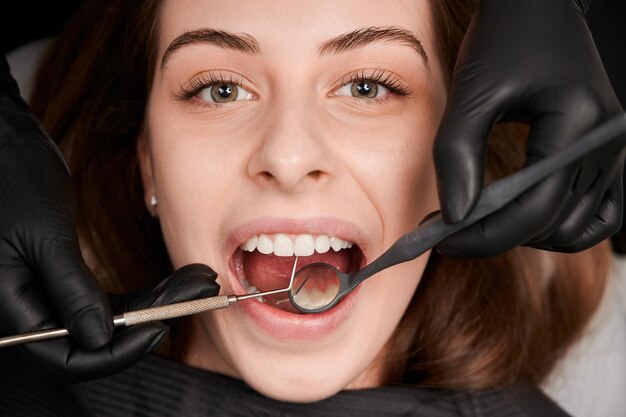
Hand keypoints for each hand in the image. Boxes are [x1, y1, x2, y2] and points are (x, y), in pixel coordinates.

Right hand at [0, 56, 218, 379]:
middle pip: (98, 338)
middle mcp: (31, 310)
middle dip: (152, 320)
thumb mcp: (44, 235)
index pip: (69, 359)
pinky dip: (146, 290)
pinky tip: (179, 278)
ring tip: (201, 281)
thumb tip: (99, 338)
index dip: (118, 352)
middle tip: (199, 296)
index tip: (160, 328)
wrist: (3, 142)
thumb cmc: (12, 178)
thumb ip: (70, 290)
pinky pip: (110, 297)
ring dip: (158, 303)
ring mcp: (51, 294)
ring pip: (111, 318)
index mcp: (13, 309)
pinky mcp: (67, 277)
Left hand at [434, 0, 624, 256]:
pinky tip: (520, 214)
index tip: (442, 239)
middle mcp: (607, 144)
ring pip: (577, 230)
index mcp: (579, 123)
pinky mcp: (606, 157)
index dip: (485, 235)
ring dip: (527, 235)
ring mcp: (613, 153)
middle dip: (498, 236)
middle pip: (555, 225)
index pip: (536, 209)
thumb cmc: (503, 40)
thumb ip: (457, 155)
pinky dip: (559, 225)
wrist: (537, 10)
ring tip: (481, 218)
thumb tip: (454, 218)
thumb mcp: (471, 93)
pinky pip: (596, 215)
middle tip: (449, 230)